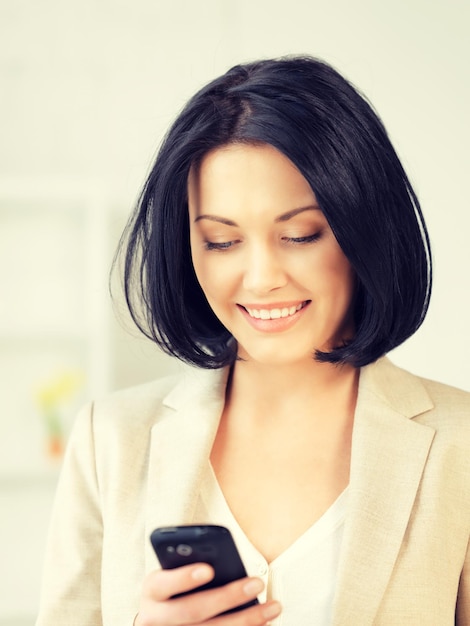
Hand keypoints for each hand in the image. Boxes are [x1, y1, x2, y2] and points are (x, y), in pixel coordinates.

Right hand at [135, 563, 281, 624]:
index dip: (184, 577)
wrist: (161, 620)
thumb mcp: (173, 574)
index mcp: (152, 590)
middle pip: (193, 610)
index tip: (209, 570)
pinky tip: (263, 624)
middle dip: (227, 597)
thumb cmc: (175, 589)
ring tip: (272, 607)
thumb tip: (221, 565)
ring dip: (246, 620)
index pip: (164, 583)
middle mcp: (154, 618)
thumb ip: (188, 566)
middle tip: (256, 583)